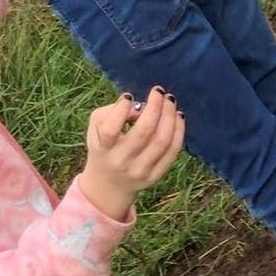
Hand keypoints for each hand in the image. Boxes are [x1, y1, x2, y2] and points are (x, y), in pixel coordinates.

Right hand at [79, 87, 186, 220]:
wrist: (109, 184)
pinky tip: (177, 116)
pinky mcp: (155, 176)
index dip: (121, 109)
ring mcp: (140, 171)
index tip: (129, 96)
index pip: (111, 130)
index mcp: (103, 148)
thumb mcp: (96, 127)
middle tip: (159, 92)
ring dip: (170, 116)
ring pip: (162, 141)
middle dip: (155, 106)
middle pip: (144, 132)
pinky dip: (178, 131)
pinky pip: (172, 152)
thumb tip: (139, 107)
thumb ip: (112, 111)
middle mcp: (122, 162)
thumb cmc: (103, 146)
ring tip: (169, 100)